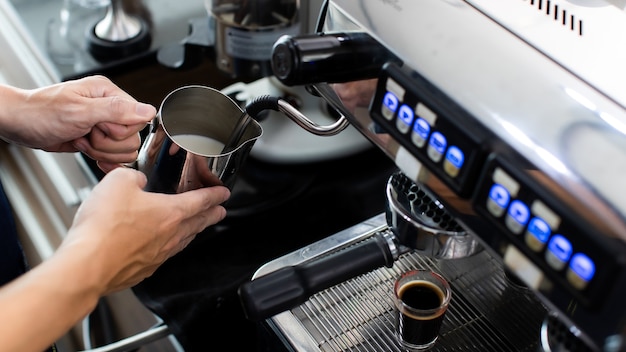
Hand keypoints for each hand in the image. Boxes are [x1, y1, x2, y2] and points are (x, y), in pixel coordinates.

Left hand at [0, 76, 155, 171]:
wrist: (19, 125)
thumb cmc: (41, 113)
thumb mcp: (81, 111)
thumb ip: (117, 110)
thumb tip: (148, 111)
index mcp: (109, 94)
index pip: (137, 120)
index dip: (118, 130)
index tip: (98, 127)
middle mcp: (109, 108)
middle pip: (131, 138)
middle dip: (107, 143)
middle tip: (87, 134)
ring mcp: (103, 125)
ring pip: (123, 150)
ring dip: (100, 151)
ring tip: (82, 139)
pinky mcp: (97, 139)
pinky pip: (114, 156)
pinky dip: (103, 160)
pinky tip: (89, 153)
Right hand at [57, 167, 229, 294]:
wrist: (88, 264)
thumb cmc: (103, 227)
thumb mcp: (118, 182)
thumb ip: (132, 176)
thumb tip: (136, 180)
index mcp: (171, 212)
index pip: (201, 201)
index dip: (215, 195)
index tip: (223, 193)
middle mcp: (170, 236)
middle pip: (198, 223)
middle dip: (211, 215)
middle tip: (220, 212)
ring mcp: (158, 255)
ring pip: (182, 241)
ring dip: (192, 231)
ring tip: (195, 228)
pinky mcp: (142, 270)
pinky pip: (163, 255)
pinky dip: (168, 247)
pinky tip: (161, 246)